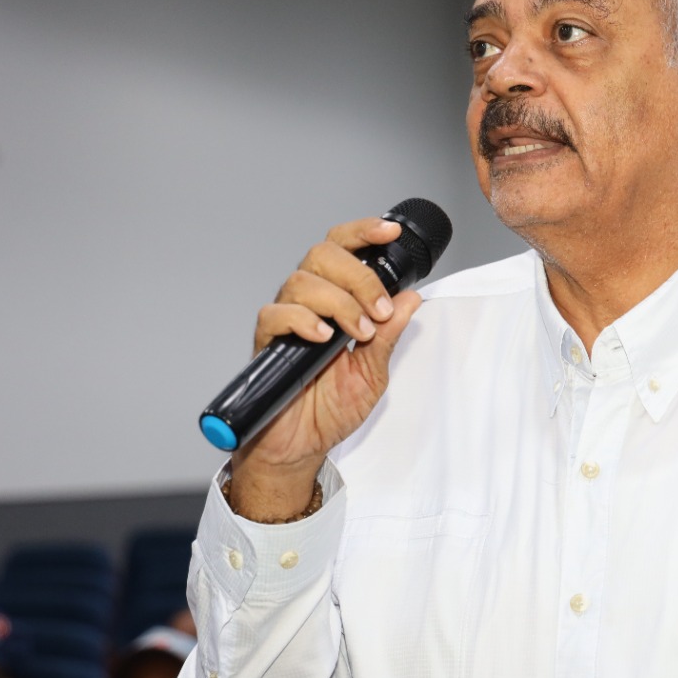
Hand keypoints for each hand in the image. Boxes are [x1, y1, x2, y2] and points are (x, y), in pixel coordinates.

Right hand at [230, 216, 423, 517]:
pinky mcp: (266, 343)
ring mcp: (286, 321)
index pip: (344, 250)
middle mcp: (309, 303)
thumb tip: (411, 298)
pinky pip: (275, 314)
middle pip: (322, 254)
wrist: (301, 446)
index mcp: (336, 301)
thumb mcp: (374, 371)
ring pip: (302, 281)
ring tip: (356, 334)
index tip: (389, 232)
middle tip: (378, 310)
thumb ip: (389, 334)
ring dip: (339, 302)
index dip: (364, 233)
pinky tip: (323, 338)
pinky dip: (303, 320)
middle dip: (358, 276)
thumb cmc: (331, 409)